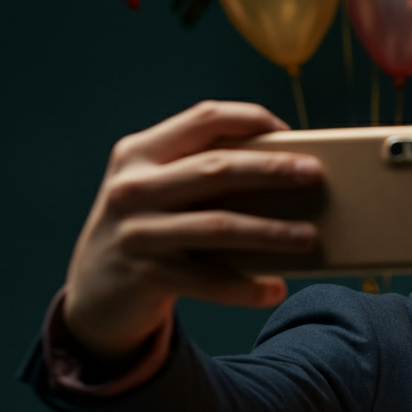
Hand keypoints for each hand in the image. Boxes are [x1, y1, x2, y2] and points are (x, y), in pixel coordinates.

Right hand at [62, 100, 323, 357]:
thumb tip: (283, 178)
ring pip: (219, 226)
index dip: (250, 119)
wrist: (96, 292)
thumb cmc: (148, 232)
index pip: (203, 119)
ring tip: (309, 236)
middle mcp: (135, 187)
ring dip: (270, 231)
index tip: (289, 130)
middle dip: (271, 169)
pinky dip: (248, 287)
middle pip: (217, 169)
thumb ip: (199, 178)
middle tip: (314, 174)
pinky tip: (276, 289)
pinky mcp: (148, 276)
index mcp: (140, 153)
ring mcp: (139, 233)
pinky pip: (211, 282)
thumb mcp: (157, 193)